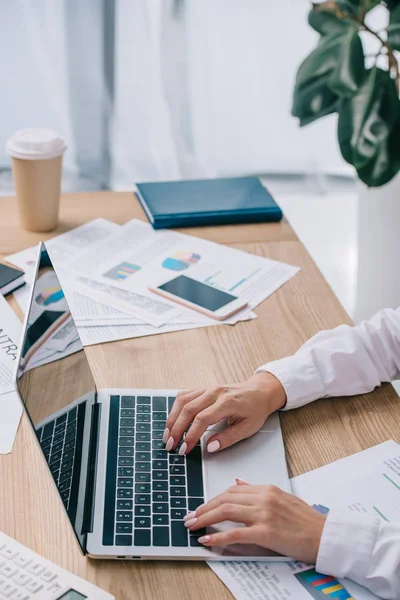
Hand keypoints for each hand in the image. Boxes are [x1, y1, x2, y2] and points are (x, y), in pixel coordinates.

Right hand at [163, 372, 286, 454]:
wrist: (259, 392)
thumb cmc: (255, 409)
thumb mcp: (248, 428)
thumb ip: (228, 438)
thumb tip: (210, 447)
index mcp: (227, 402)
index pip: (202, 419)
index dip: (190, 435)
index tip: (184, 449)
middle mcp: (214, 392)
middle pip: (188, 409)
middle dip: (176, 429)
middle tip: (170, 445)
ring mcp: (207, 388)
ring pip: (182, 401)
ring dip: (172, 419)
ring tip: (167, 435)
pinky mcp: (203, 388)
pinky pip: (184, 395)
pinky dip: (175, 408)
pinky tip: (172, 421)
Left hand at [184, 482, 325, 562]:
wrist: (325, 536)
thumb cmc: (306, 521)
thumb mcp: (282, 498)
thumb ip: (258, 490)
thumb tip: (239, 482)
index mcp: (266, 489)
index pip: (232, 490)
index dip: (213, 498)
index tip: (202, 507)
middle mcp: (263, 498)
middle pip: (225, 499)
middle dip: (204, 508)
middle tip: (191, 517)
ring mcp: (264, 514)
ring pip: (226, 511)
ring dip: (205, 519)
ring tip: (193, 526)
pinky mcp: (266, 532)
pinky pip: (235, 533)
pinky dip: (218, 538)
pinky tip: (207, 541)